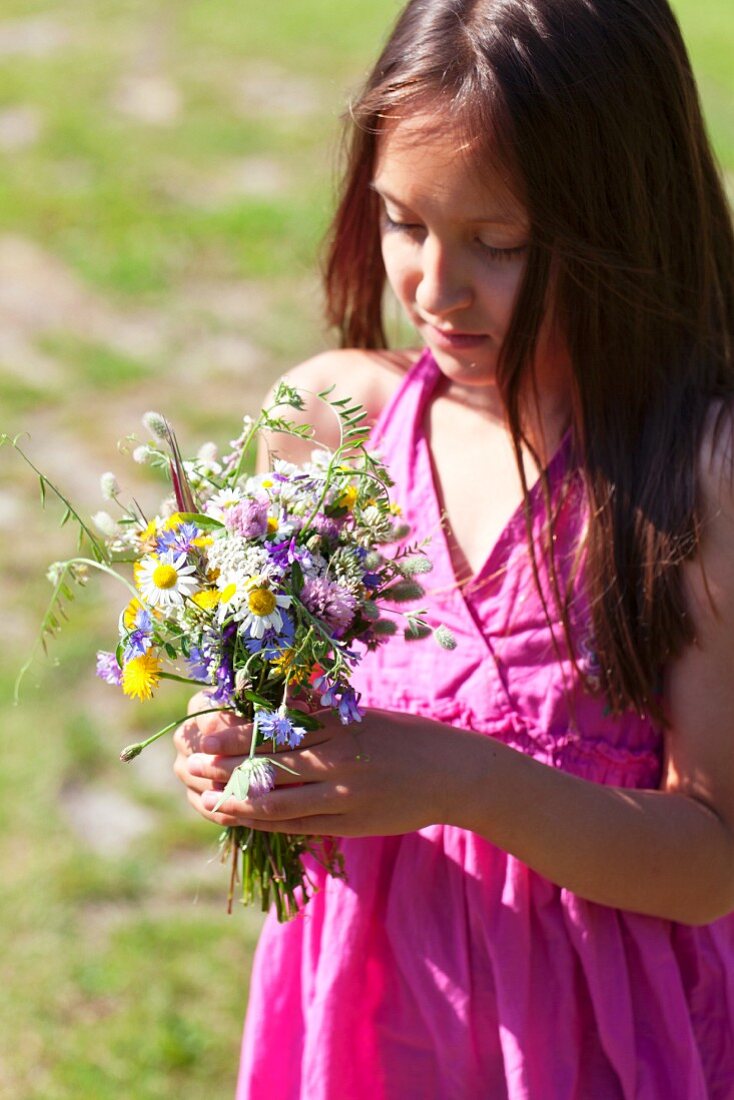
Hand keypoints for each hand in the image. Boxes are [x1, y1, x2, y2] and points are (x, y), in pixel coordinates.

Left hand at [174, 693, 470, 836]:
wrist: (450, 772)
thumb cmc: (401, 736)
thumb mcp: (358, 715)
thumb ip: (316, 716)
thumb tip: (266, 710)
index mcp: (335, 721)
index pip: (272, 725)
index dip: (231, 731)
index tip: (200, 732)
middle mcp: (334, 754)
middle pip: (266, 759)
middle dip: (222, 763)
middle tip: (188, 763)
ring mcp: (340, 790)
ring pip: (274, 796)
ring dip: (233, 798)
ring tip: (203, 797)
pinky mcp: (345, 819)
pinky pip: (294, 822)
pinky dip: (261, 820)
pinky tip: (238, 818)